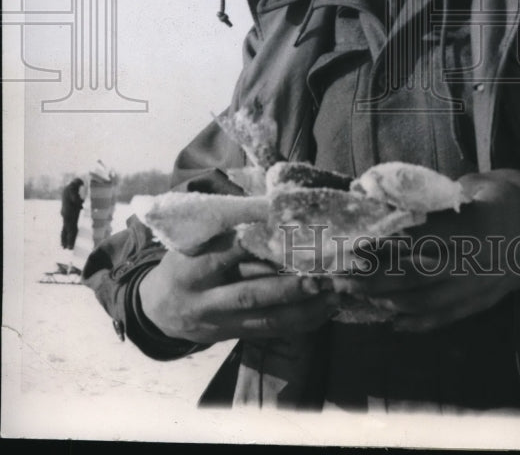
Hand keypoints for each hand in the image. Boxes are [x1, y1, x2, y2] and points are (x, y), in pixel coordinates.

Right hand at [138, 232, 341, 344]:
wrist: (157, 310)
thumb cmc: (184, 264)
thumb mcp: (193, 243)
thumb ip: (226, 233)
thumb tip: (271, 212)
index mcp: (193, 268)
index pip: (228, 255)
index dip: (258, 245)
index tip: (289, 234)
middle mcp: (206, 299)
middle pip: (250, 294)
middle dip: (288, 287)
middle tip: (321, 277)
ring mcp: (221, 323)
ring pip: (266, 319)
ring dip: (304, 309)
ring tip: (333, 295)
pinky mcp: (234, 335)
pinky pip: (271, 332)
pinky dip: (300, 323)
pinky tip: (325, 311)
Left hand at [333, 169, 519, 332]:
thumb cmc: (513, 193)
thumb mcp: (475, 183)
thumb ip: (436, 195)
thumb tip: (392, 198)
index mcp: (468, 230)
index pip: (414, 241)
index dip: (380, 245)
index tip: (351, 244)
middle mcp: (470, 264)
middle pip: (411, 277)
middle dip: (372, 279)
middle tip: (340, 277)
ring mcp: (477, 288)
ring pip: (423, 302)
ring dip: (386, 301)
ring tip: (357, 296)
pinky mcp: (483, 301)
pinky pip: (445, 318)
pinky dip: (416, 322)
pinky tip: (393, 321)